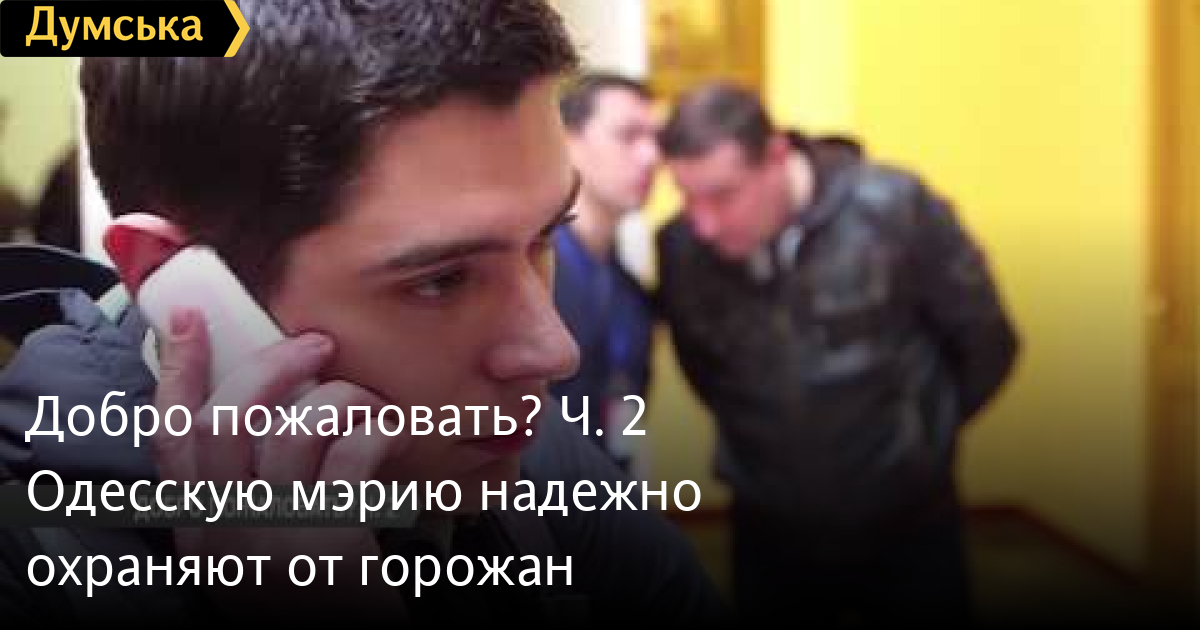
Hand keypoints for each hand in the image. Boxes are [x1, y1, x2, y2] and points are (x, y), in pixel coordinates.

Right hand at [153, 308, 408, 618]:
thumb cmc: (306, 592)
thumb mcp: (248, 543)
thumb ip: (239, 486)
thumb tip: (264, 402)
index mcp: (199, 523)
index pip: (169, 434)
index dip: (177, 369)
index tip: (190, 319)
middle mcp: (227, 529)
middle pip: (227, 420)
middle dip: (272, 365)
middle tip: (315, 346)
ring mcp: (280, 537)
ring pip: (295, 429)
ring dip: (338, 396)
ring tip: (364, 403)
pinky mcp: (337, 544)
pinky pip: (353, 454)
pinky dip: (376, 428)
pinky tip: (388, 431)